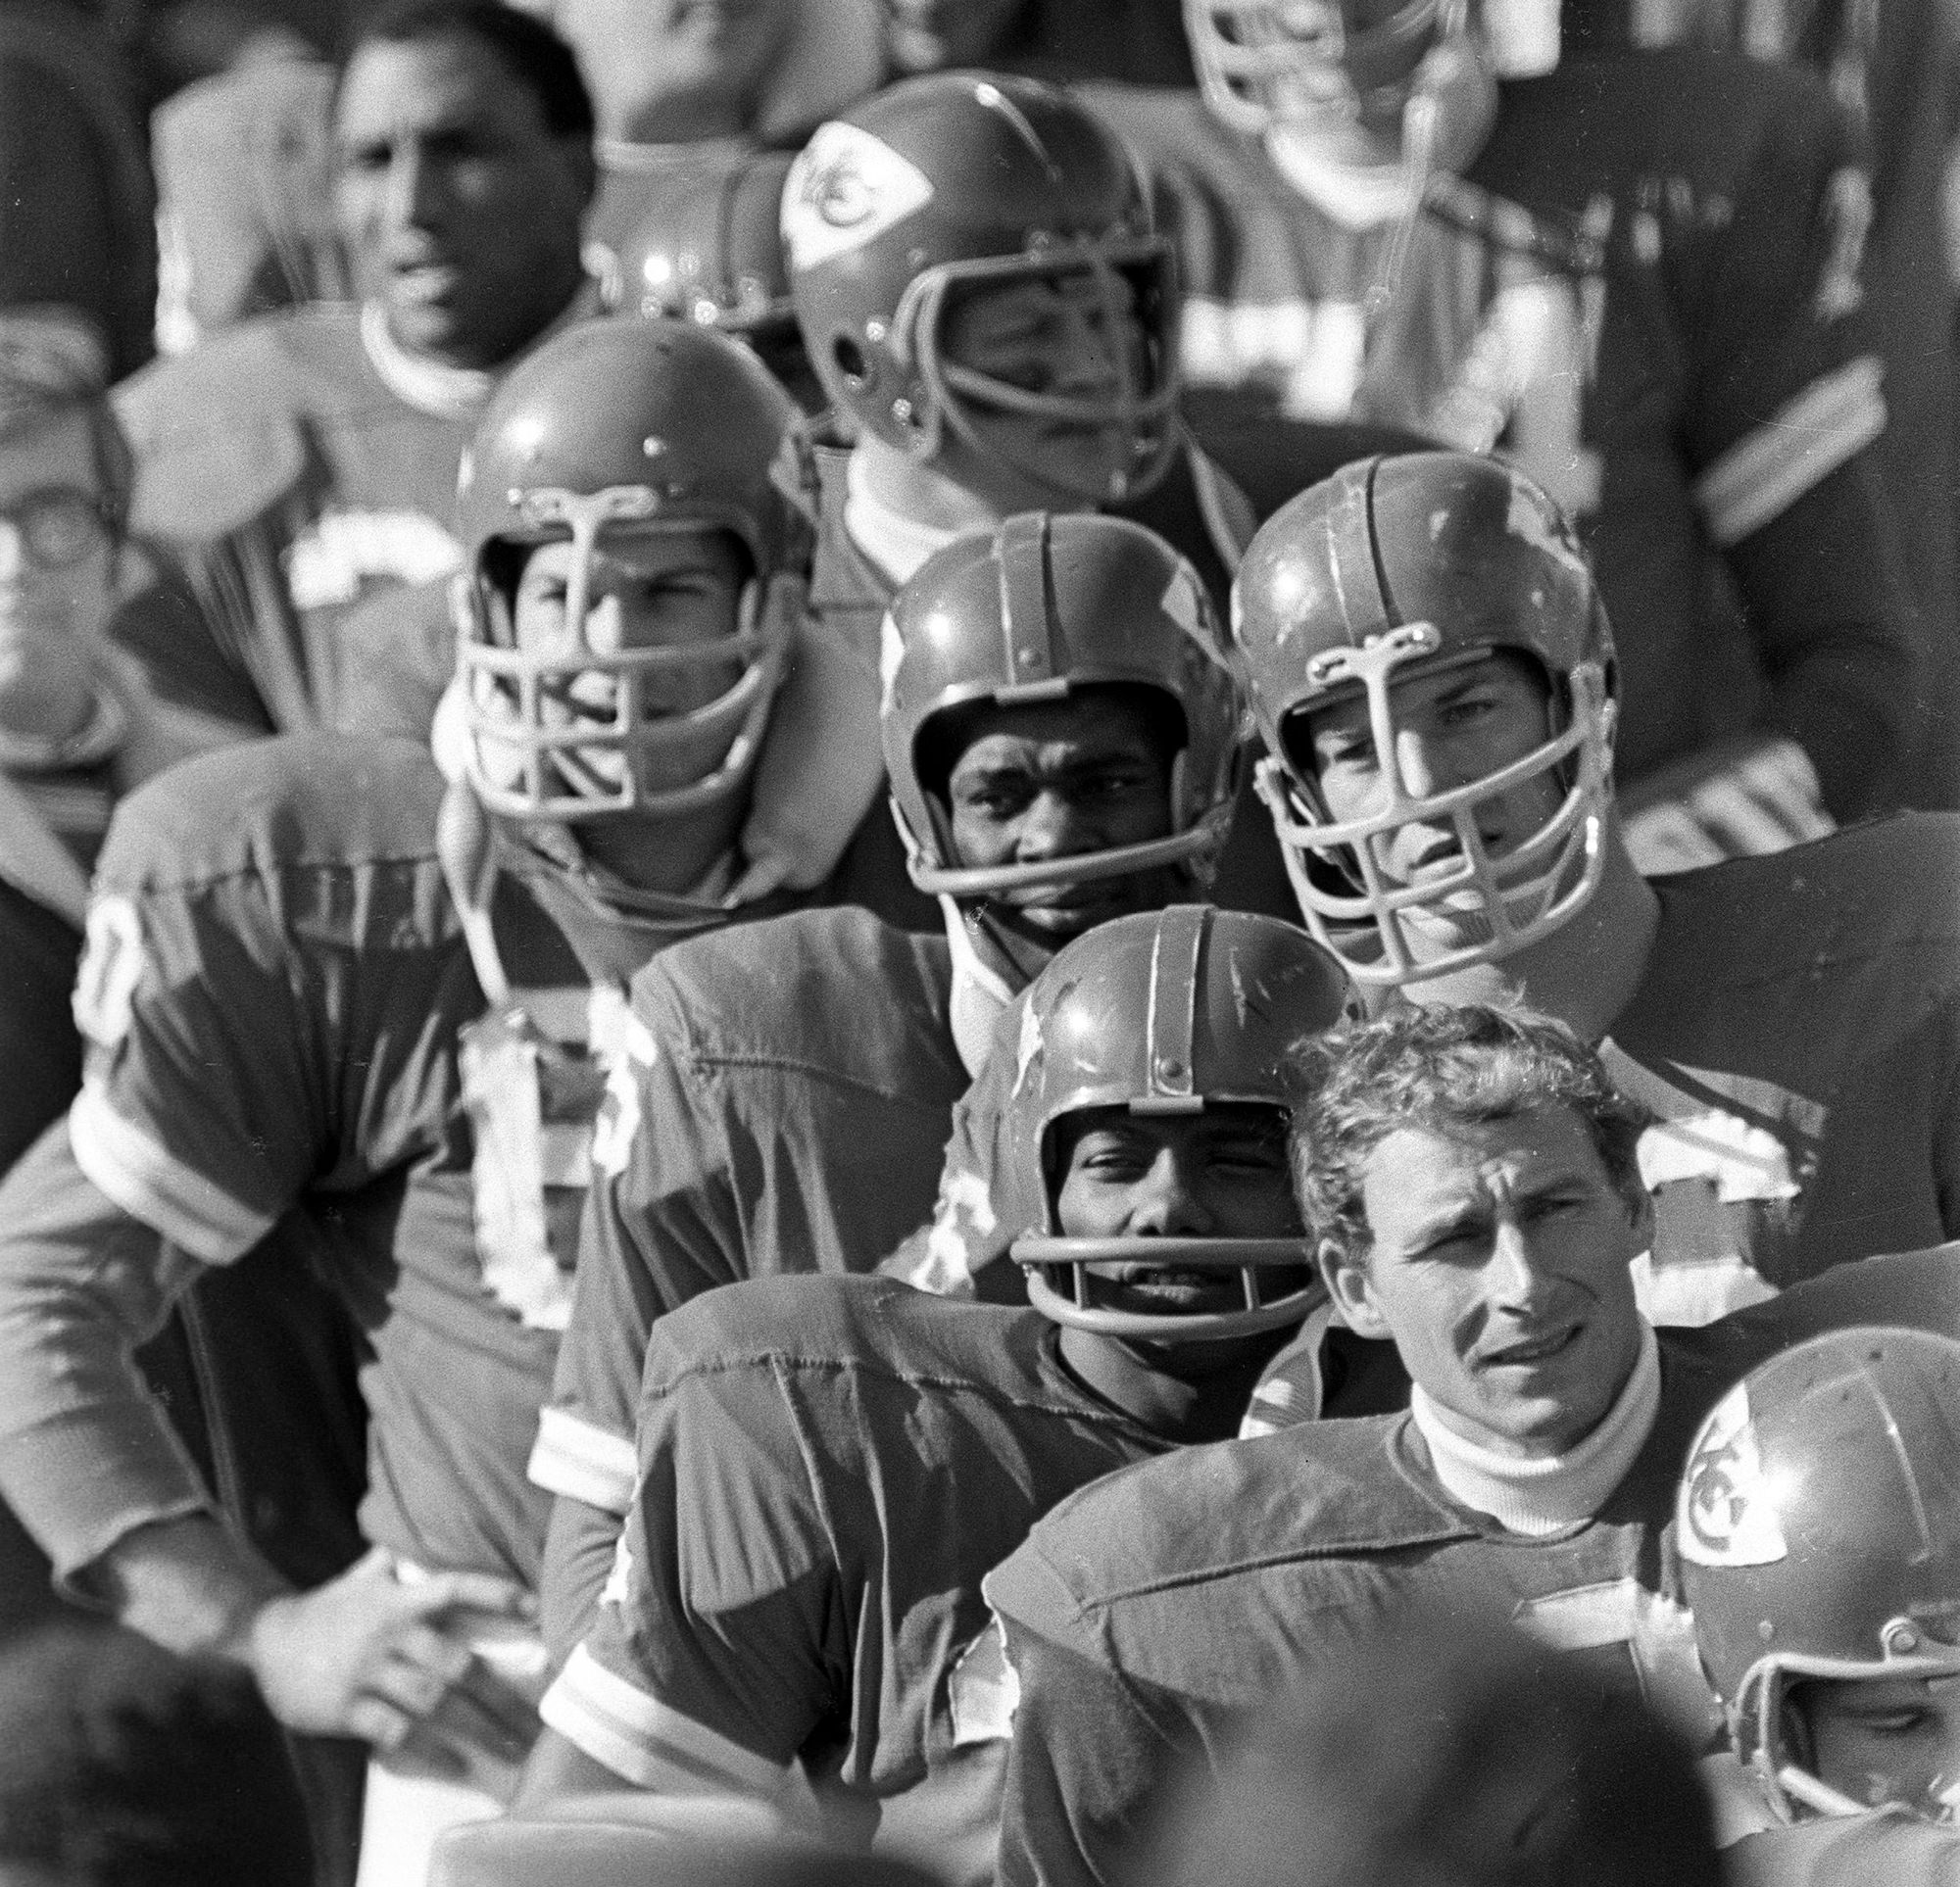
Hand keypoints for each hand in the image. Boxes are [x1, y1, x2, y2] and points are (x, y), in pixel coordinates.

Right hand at [243, 1549, 539, 1777]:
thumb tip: (429, 1530)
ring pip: (433, 1701)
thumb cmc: (328, 1608)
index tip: (535, 1608)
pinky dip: (430, 1750)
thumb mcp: (364, 1576)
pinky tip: (459, 1764)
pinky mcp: (344, 1709)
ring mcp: (366, 1673)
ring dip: (477, 1727)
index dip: (494, 1594)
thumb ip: (401, 1561)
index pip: (453, 1589)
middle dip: (501, 1695)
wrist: (263, 1641)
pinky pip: (395, 1733)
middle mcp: (387, 1634)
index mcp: (397, 1600)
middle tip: (537, 1719)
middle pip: (456, 1664)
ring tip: (510, 1748)